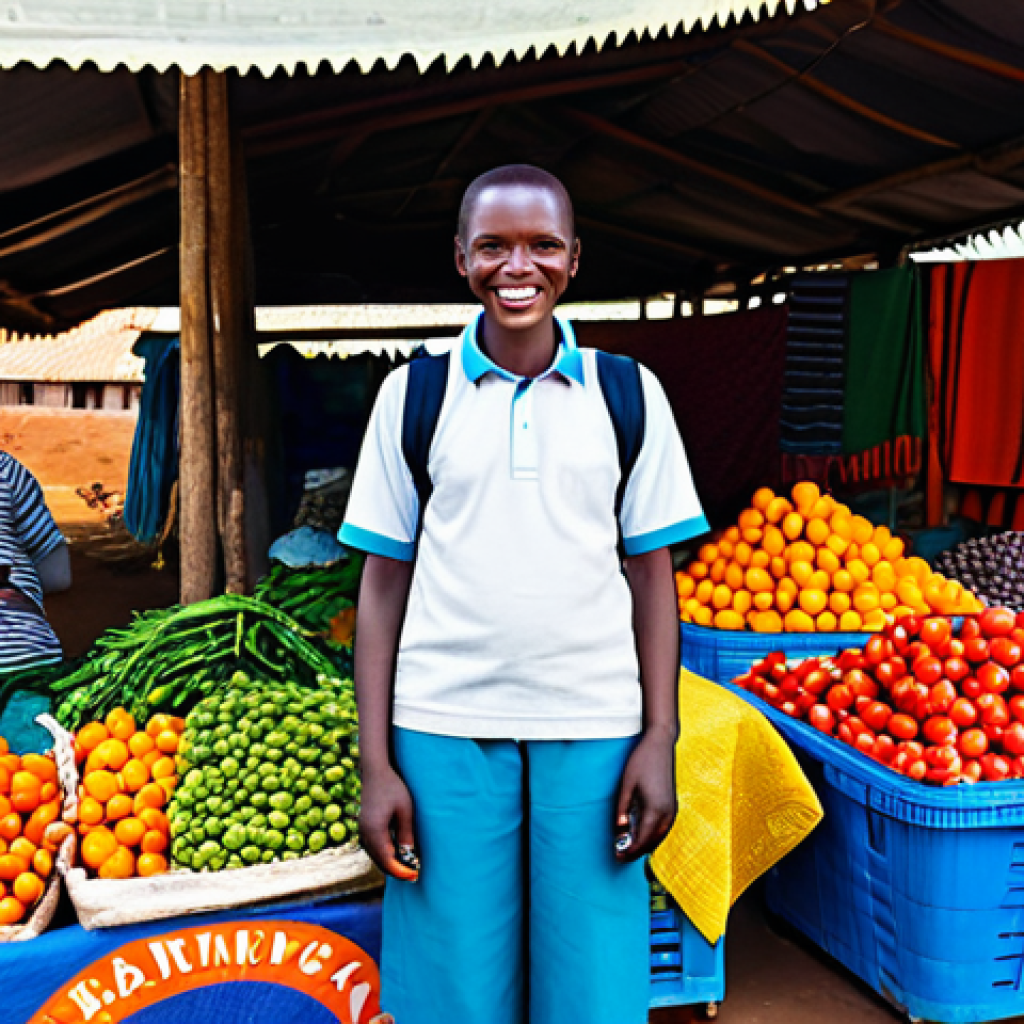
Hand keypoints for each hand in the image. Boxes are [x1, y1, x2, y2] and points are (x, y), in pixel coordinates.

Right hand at [359, 764, 419, 880]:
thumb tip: (409, 856)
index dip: (400, 871)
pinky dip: (384, 856)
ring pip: (375, 857)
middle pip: (379, 862)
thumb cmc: (393, 787)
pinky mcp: (364, 827)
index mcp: (375, 830)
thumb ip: (406, 833)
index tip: (414, 876)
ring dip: (390, 864)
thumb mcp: (405, 810)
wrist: (375, 772)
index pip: (387, 860)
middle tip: (413, 876)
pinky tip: (396, 855)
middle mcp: (365, 834)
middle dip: (396, 871)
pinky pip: (373, 848)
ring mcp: (362, 831)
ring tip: (407, 868)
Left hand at [614, 727, 677, 861]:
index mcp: (655, 809)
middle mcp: (667, 813)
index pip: (642, 840)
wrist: (660, 744)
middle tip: (620, 855)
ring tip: (629, 846)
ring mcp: (672, 809)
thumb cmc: (642, 762)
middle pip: (652, 841)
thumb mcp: (626, 785)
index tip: (618, 856)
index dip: (630, 851)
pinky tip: (642, 834)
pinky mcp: (673, 804)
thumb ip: (623, 808)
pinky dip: (653, 836)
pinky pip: (664, 828)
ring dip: (645, 844)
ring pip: (659, 836)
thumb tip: (620, 828)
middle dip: (636, 851)